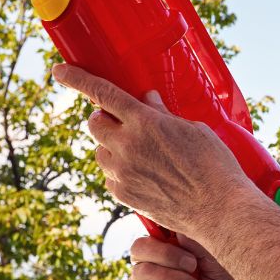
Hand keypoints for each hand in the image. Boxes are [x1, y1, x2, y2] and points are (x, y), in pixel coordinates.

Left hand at [53, 63, 250, 238]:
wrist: (219, 208)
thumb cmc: (215, 165)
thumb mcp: (195, 130)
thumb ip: (164, 114)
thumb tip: (147, 100)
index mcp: (145, 122)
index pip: (102, 93)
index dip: (77, 79)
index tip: (60, 71)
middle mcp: (127, 145)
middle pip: (94, 124)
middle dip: (104, 119)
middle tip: (123, 124)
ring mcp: (122, 172)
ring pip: (100, 151)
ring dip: (113, 147)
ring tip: (141, 155)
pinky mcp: (124, 194)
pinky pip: (110, 177)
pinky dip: (121, 172)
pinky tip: (146, 176)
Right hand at [124, 233, 238, 279]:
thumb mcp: (218, 272)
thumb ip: (203, 250)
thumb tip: (184, 230)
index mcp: (166, 253)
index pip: (153, 231)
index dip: (166, 230)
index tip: (189, 242)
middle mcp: (148, 267)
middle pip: (141, 247)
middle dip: (170, 256)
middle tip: (194, 268)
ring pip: (143, 272)